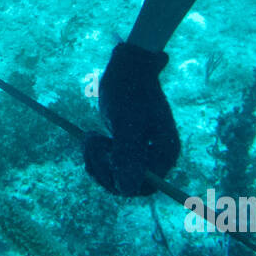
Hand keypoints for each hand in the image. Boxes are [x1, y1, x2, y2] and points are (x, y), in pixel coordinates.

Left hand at [85, 42, 180, 195]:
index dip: (120, 180)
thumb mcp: (126, 123)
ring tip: (90, 137)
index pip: (144, 186)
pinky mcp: (129, 147)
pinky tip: (90, 140)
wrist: (127, 68)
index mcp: (165, 153)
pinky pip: (110, 165)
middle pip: (128, 184)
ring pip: (116, 176)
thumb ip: (127, 155)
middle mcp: (157, 156)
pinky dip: (96, 157)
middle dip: (105, 168)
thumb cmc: (129, 91)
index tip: (104, 156)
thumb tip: (128, 188)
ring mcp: (143, 152)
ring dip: (97, 162)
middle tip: (91, 141)